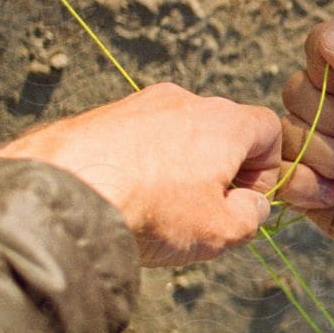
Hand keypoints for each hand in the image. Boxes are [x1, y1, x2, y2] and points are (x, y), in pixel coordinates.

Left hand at [0, 82, 281, 266]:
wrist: (64, 195)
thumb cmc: (150, 211)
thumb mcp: (221, 231)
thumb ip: (251, 217)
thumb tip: (251, 206)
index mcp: (224, 121)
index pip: (269, 129)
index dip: (267, 170)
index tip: (244, 202)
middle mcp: (184, 101)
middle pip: (221, 132)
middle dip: (220, 171)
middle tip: (201, 212)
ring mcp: (139, 104)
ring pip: (177, 134)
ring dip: (179, 168)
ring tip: (156, 210)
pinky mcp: (102, 116)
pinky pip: (137, 138)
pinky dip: (140, 165)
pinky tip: (124, 198)